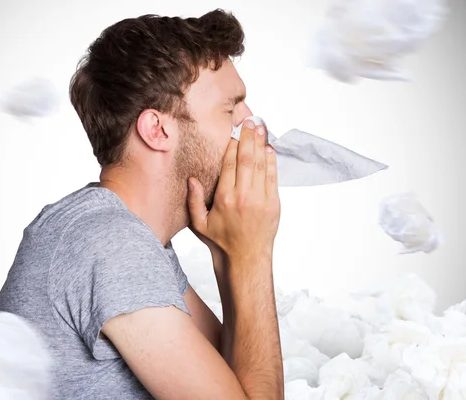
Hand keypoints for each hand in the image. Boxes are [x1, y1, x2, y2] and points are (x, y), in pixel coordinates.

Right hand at [187, 119, 279, 261]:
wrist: (246, 260)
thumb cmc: (221, 242)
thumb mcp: (199, 224)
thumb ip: (194, 200)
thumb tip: (191, 179)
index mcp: (225, 199)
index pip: (229, 164)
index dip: (232, 146)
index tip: (233, 133)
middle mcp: (244, 197)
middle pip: (247, 159)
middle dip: (248, 138)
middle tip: (250, 121)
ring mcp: (261, 199)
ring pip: (262, 165)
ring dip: (261, 144)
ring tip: (260, 128)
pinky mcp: (274, 204)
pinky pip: (273, 177)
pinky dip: (272, 161)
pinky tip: (268, 149)